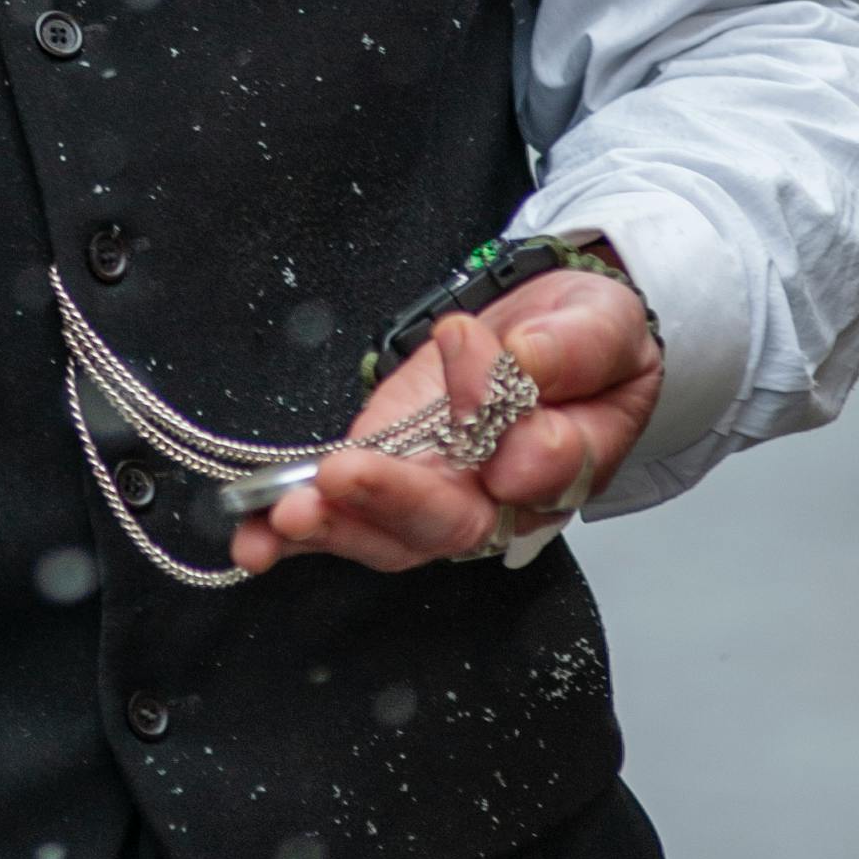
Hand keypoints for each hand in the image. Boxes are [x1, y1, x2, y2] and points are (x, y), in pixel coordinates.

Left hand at [229, 275, 661, 580]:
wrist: (551, 332)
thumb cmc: (587, 337)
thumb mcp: (603, 321)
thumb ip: (576, 347)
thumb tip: (528, 362)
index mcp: (568, 464)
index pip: (541, 470)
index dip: (514, 451)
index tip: (492, 400)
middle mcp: (499, 498)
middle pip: (452, 522)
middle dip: (392, 502)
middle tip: (346, 477)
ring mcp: (438, 494)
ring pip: (391, 534)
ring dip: (335, 526)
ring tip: (285, 516)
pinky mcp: (388, 478)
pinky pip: (346, 516)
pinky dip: (298, 530)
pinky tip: (256, 537)